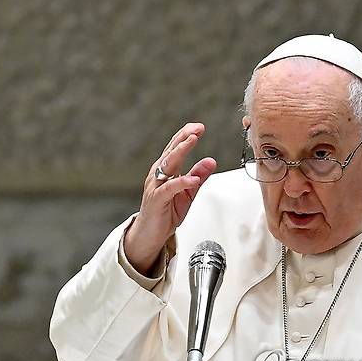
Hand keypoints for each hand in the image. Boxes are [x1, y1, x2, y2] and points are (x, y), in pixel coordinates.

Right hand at [123, 122, 216, 274]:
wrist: (151, 233)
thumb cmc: (166, 211)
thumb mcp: (188, 192)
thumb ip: (198, 176)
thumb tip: (211, 160)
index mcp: (166, 170)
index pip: (175, 148)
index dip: (186, 135)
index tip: (199, 126)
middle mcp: (158, 174)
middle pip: (171, 151)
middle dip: (184, 138)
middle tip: (197, 128)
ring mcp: (156, 185)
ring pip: (168, 164)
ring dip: (181, 151)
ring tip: (192, 141)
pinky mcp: (157, 199)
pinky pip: (170, 188)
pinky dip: (182, 182)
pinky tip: (192, 179)